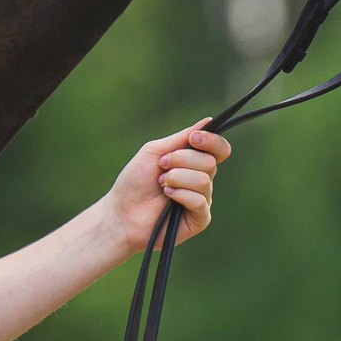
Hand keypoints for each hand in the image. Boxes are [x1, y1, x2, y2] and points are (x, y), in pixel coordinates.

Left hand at [102, 122, 229, 250]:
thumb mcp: (155, 152)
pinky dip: (180, 194)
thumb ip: (181, 138)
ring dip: (176, 178)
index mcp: (194, 162)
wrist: (121, 211)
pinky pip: (199, 201)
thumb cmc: (134, 181)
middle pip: (209, 162)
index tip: (193, 139)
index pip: (219, 149)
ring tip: (161, 184)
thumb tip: (208, 121)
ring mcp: (202, 200)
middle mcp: (202, 180)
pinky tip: (167, 197)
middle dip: (181, 160)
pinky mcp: (199, 219)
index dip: (211, 141)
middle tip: (161, 167)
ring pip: (203, 180)